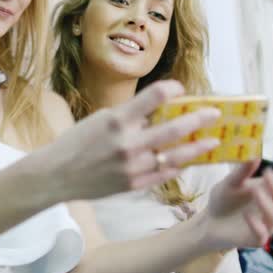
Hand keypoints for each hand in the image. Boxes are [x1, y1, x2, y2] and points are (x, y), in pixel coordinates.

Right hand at [35, 80, 219, 201]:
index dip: (171, 88)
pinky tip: (188, 160)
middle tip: (215, 114)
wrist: (57, 175)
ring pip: (174, 155)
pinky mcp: (133, 184)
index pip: (153, 96)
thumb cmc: (75, 143)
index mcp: (117, 120)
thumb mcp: (100, 120)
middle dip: (198, 119)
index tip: (180, 88)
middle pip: (173, 128)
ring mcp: (132, 166)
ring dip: (197, 147)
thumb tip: (154, 115)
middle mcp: (128, 143)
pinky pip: (163, 173)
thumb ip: (129, 117)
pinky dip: (177, 166)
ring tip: (213, 141)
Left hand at [201, 157, 272, 250]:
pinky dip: (256, 225)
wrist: (209, 221)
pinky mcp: (256, 239)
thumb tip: (255, 157)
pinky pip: (262, 234)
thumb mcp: (230, 182)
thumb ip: (241, 172)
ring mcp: (266, 224)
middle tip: (267, 174)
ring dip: (267, 203)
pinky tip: (247, 215)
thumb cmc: (223, 199)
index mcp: (268, 190)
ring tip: (256, 191)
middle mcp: (271, 207)